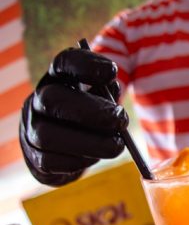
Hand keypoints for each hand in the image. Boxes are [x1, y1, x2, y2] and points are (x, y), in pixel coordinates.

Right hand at [19, 47, 128, 185]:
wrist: (64, 151)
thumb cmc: (89, 119)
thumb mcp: (100, 101)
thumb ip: (107, 95)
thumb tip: (113, 90)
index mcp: (57, 80)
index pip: (64, 63)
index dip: (86, 65)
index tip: (112, 72)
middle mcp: (38, 100)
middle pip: (52, 100)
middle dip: (91, 111)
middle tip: (121, 120)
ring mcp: (31, 129)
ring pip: (48, 136)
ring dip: (89, 143)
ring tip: (117, 145)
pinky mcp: (33, 157)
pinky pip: (50, 161)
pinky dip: (77, 162)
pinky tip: (94, 158)